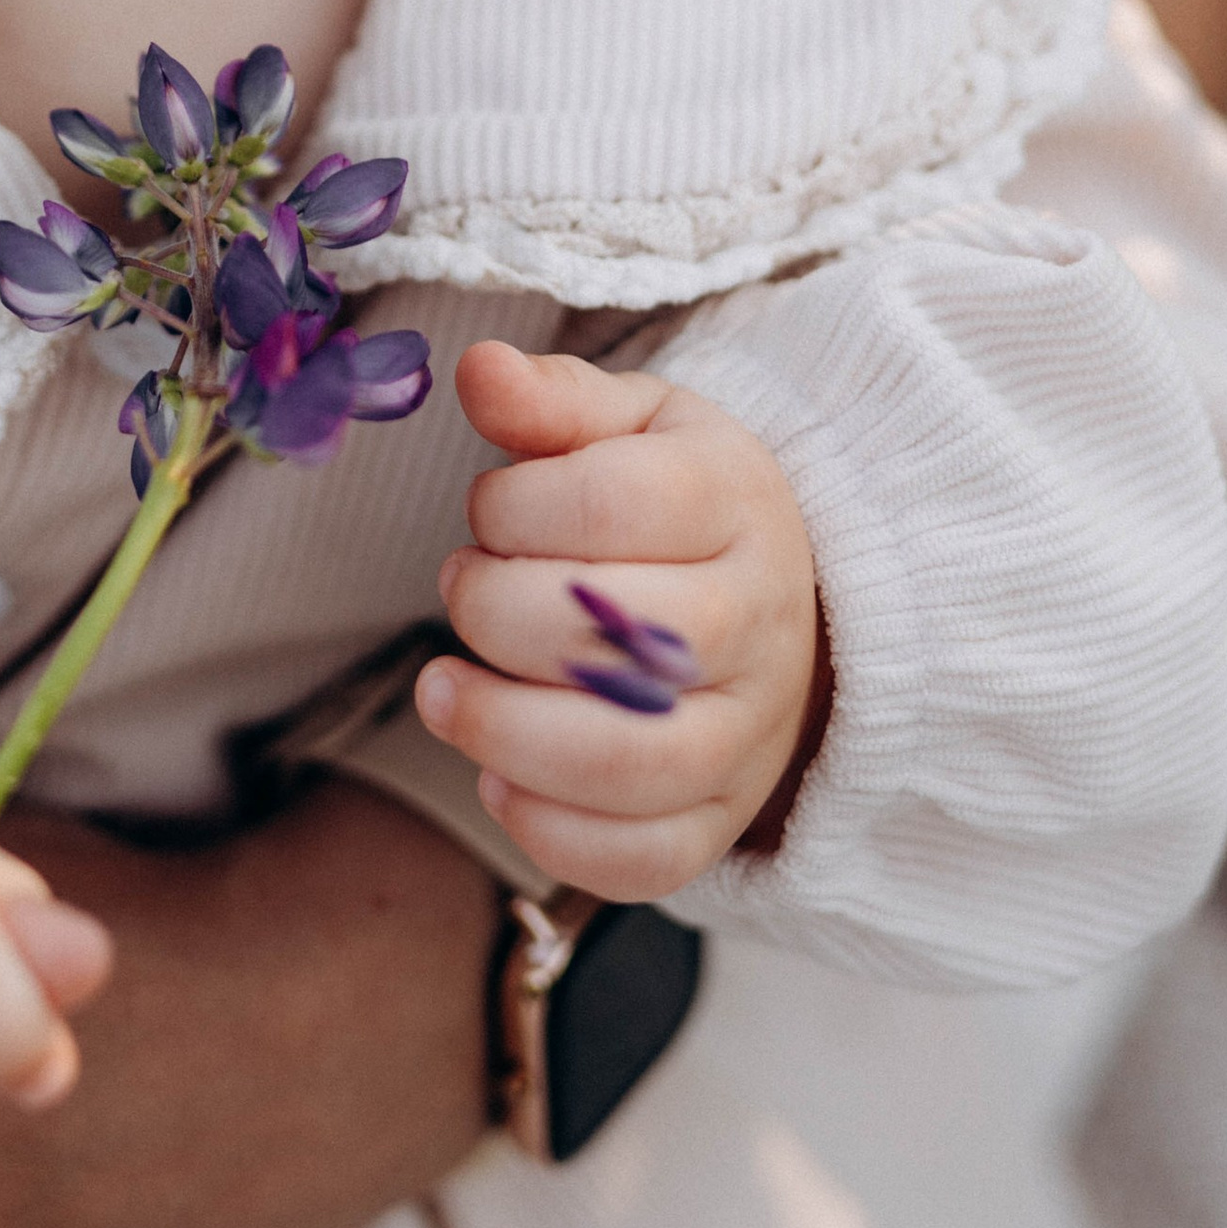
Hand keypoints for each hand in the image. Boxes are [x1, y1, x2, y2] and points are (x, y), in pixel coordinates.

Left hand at [418, 341, 826, 898]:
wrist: (784, 606)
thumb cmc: (679, 505)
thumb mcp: (632, 425)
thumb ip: (553, 399)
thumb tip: (479, 369)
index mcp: (737, 503)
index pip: (619, 506)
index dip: (517, 505)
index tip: (488, 508)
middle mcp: (759, 623)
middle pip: (628, 640)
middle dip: (498, 614)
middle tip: (460, 589)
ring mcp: (749, 735)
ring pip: (632, 765)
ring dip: (505, 733)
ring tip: (442, 692)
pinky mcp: (722, 823)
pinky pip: (647, 859)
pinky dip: (554, 831)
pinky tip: (498, 780)